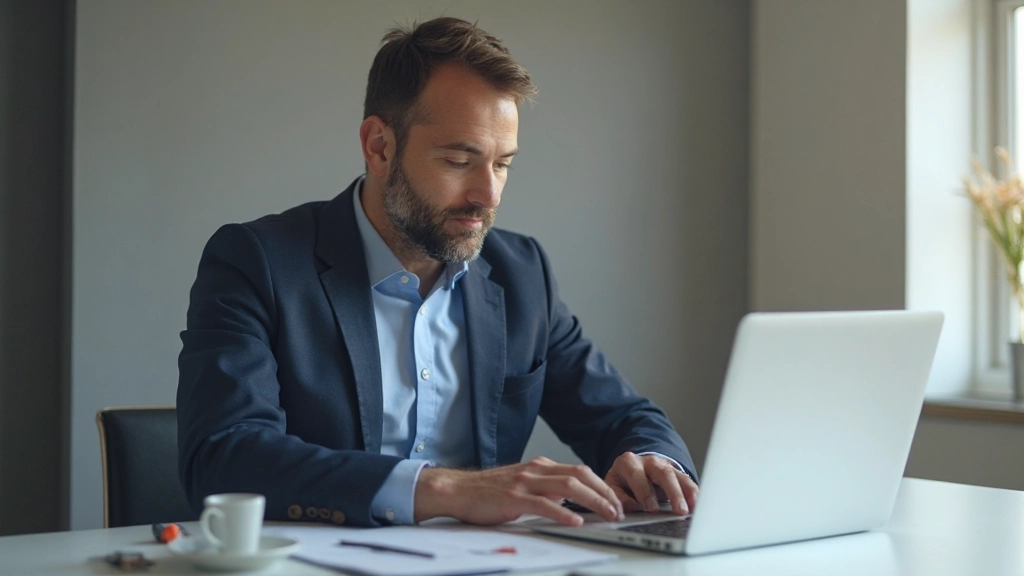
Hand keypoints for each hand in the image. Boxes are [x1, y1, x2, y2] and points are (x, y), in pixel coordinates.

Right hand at [413, 457, 623, 525]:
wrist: (458, 490)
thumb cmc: (489, 492)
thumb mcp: (523, 485)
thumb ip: (546, 488)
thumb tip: (571, 499)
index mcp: (541, 466)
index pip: (580, 472)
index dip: (602, 486)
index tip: (616, 501)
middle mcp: (536, 469)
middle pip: (580, 476)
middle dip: (604, 493)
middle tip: (619, 510)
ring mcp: (525, 482)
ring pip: (568, 487)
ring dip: (592, 501)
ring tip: (607, 514)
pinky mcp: (513, 498)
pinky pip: (543, 504)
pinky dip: (563, 512)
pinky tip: (575, 521)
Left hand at [605, 452, 698, 515]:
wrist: (631, 466)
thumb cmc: (622, 479)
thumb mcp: (613, 485)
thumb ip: (618, 497)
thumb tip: (629, 510)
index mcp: (629, 463)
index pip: (638, 477)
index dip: (645, 493)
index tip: (652, 509)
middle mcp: (649, 461)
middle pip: (664, 474)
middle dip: (673, 493)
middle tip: (679, 510)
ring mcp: (664, 465)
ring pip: (678, 476)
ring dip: (688, 493)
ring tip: (693, 508)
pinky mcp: (675, 473)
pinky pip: (687, 481)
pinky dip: (693, 493)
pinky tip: (698, 504)